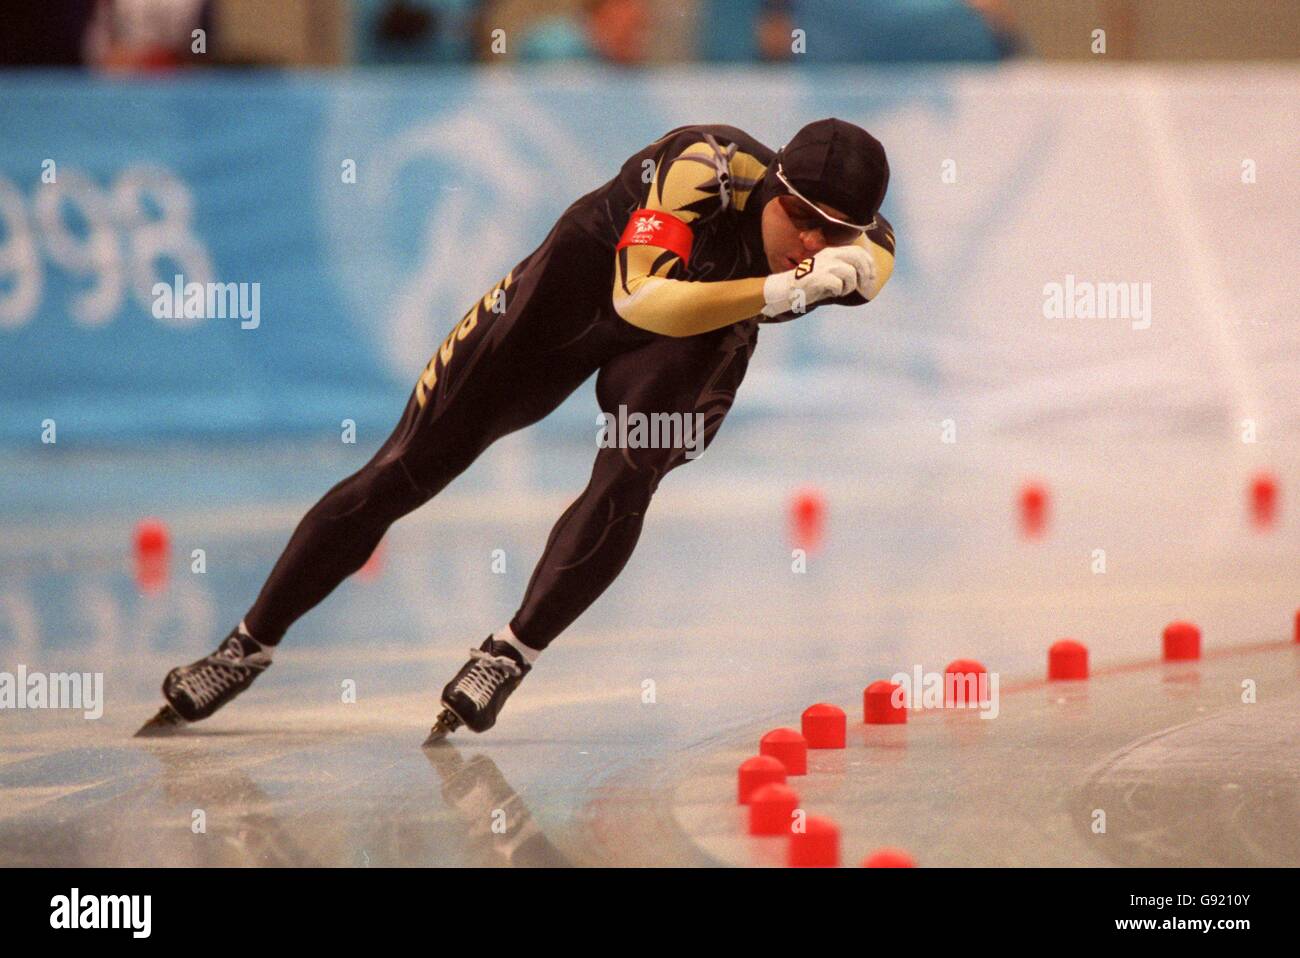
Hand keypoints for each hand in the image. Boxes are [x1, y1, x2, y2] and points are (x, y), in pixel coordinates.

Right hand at [761, 245, 875, 317]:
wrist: (787, 289)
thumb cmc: (810, 283)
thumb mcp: (828, 270)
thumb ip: (843, 268)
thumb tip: (866, 275)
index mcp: (832, 251)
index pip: (858, 252)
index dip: (870, 264)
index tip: (871, 277)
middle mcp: (829, 255)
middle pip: (858, 259)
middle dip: (866, 274)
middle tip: (864, 286)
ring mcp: (824, 266)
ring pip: (850, 273)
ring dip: (850, 286)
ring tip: (841, 291)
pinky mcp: (818, 278)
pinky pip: (838, 285)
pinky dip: (839, 292)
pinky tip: (832, 293)